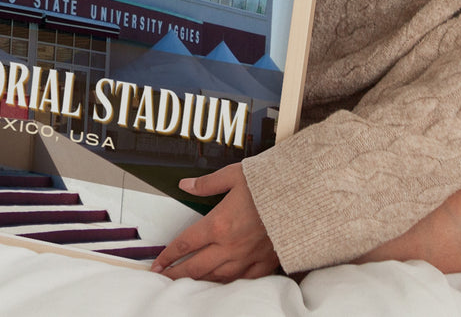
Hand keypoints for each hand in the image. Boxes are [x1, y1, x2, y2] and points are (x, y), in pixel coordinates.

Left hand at [150, 163, 278, 281]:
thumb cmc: (270, 184)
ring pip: (217, 277)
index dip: (168, 255)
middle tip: (163, 279)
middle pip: (196, 267)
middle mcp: (230, 246)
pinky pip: (242, 280)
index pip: (186, 244)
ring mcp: (248, 257)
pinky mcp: (265, 263)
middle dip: (176, 274)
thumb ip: (207, 183)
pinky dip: (228, 284)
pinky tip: (221, 283)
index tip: (157, 263)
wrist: (302, 197)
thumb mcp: (234, 175)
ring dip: (198, 282)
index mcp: (219, 224)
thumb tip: (186, 185)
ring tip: (186, 283)